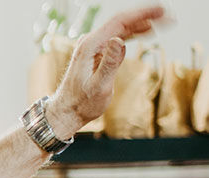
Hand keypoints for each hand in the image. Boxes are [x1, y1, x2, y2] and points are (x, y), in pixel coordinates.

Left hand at [47, 5, 165, 138]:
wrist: (67, 111)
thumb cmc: (82, 103)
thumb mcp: (99, 86)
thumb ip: (110, 63)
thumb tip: (119, 40)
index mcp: (89, 47)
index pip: (119, 22)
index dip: (141, 14)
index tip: (160, 11)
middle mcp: (89, 42)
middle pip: (121, 22)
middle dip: (144, 16)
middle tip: (166, 14)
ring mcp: (92, 47)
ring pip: (120, 29)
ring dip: (141, 24)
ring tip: (162, 21)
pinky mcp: (95, 53)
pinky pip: (116, 38)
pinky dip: (132, 34)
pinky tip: (146, 32)